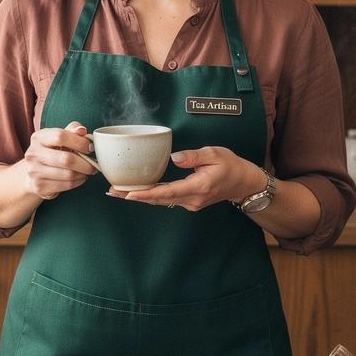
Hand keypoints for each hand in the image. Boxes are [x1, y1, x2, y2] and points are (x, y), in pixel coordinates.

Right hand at [22, 121, 96, 199]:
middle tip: (93, 164)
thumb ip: (72, 131)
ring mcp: (35, 172)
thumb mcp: (59, 137)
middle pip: (66, 159)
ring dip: (83, 173)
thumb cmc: (52, 151)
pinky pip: (67, 185)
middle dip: (85, 162)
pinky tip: (80, 178)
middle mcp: (33, 154)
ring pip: (68, 174)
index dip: (79, 142)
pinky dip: (78, 182)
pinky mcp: (40, 187)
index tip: (90, 147)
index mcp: (38, 138)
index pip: (60, 136)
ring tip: (88, 171)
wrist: (33, 173)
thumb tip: (82, 130)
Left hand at [112, 146, 261, 210]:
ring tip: (118, 191)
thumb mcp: (215, 153)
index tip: (129, 194)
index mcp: (198, 186)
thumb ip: (194, 156)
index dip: (146, 194)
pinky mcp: (188, 201)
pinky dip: (151, 196)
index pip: (167, 192)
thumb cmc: (231, 166)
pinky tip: (138, 191)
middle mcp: (192, 199)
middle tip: (112, 191)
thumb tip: (174, 157)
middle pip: (159, 200)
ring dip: (141, 197)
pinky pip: (167, 199)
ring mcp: (190, 203)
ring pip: (161, 201)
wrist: (244, 183)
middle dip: (134, 196)